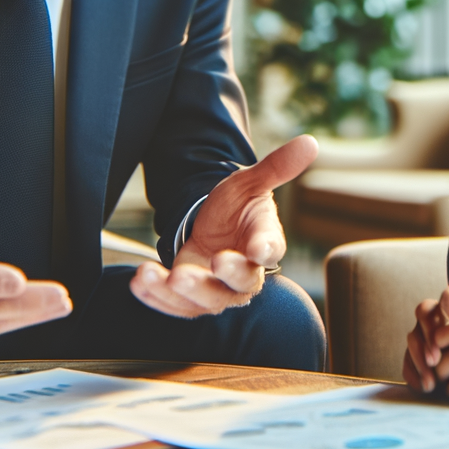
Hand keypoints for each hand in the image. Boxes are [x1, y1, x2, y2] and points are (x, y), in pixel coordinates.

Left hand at [129, 135, 316, 318]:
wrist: (215, 226)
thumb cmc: (238, 206)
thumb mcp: (251, 182)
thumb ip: (277, 167)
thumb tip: (310, 142)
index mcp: (266, 244)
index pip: (270, 251)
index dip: (264, 250)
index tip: (257, 248)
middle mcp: (246, 274)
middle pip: (237, 285)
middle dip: (215, 280)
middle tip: (195, 269)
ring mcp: (218, 289)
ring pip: (204, 301)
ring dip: (176, 294)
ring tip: (151, 275)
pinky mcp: (191, 298)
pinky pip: (176, 306)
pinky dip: (157, 299)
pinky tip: (138, 284)